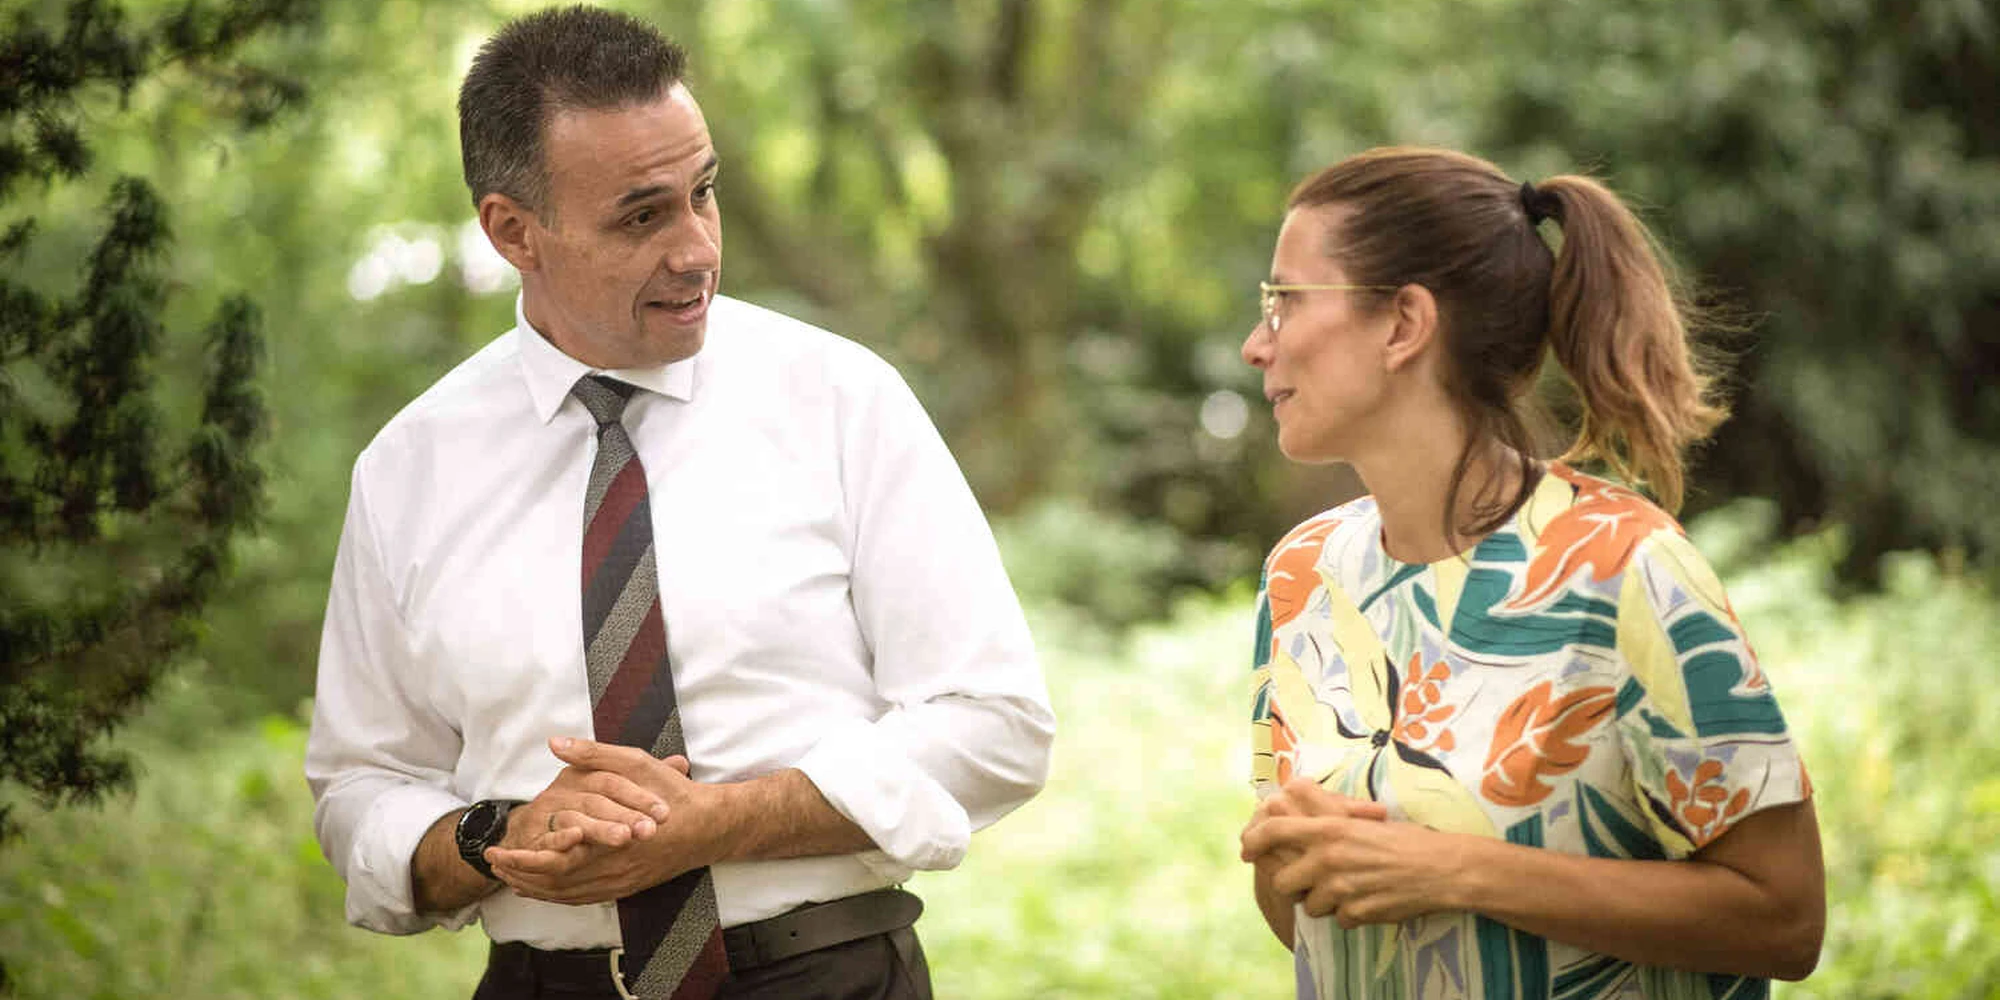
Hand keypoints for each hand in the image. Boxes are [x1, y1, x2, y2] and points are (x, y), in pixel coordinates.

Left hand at [487, 739, 726, 904]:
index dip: (520, 858)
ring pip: (565, 896)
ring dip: (533, 888)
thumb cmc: (674, 794)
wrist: (712, 827)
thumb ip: (594, 753)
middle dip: (518, 874)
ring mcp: (620, 882)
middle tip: (494, 862)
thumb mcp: (636, 763)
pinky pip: (583, 900)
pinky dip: (556, 897)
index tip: (496, 848)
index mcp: (610, 839)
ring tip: (508, 877)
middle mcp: (612, 868)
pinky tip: (544, 889)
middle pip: (552, 884)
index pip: (552, 859)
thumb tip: (556, 743)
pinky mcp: (627, 888)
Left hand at [1241, 778, 1459, 927]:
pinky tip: (1368, 899)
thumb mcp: (1361, 817)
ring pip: (1309, 906)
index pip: (1273, 832)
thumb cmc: (1403, 839)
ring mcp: (1342, 889)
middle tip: (1312, 879)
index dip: (1253, 841)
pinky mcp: (1357, 914)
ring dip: (1323, 901)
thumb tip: (1288, 790)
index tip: (1246, 850)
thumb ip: (1323, 809)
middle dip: (1293, 884)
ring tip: (1349, 887)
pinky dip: (1349, 914)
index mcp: (1328, 829)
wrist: (1442, 869)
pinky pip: (1338, 920)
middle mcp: (1329, 858)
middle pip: (1283, 882)